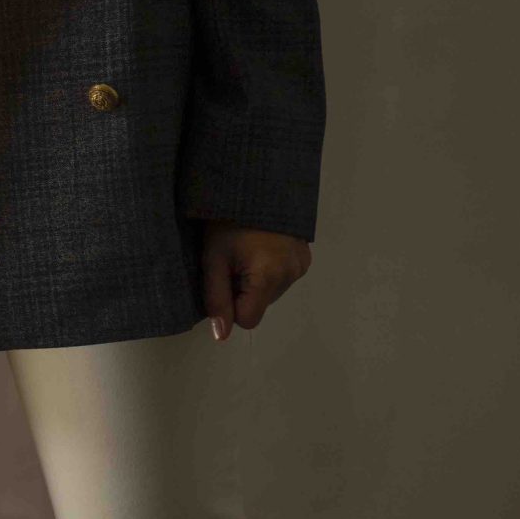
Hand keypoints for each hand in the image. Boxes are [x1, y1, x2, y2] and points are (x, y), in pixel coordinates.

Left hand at [200, 222, 312, 340]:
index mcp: (269, 277)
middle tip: (234, 260)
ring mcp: (302, 265)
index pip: (248, 319)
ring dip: (258, 281)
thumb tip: (222, 335)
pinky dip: (271, 270)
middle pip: (261, 305)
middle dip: (244, 291)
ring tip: (248, 250)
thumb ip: (217, 299)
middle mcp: (291, 275)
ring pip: (272, 293)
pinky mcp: (306, 257)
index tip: (224, 279)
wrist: (256, 183)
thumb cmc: (228, 220)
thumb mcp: (213, 258)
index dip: (231, 305)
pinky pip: (284, 277)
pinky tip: (263, 248)